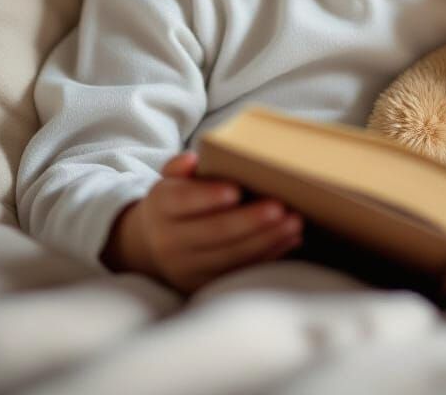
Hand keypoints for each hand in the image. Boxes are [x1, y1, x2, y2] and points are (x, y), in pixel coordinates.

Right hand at [102, 151, 303, 292]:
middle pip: (212, 232)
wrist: (151, 246)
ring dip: (266, 240)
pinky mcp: (203, 285)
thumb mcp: (170, 181)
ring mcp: (186, 268)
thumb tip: (190, 160)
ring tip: (293, 222)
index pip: (181, 202)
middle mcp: (169, 242)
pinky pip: (238, 271)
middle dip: (249, 221)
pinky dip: (267, 255)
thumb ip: (178, 168)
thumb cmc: (175, 202)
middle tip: (279, 207)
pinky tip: (289, 240)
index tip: (235, 190)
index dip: (208, 197)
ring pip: (229, 256)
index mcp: (161, 207)